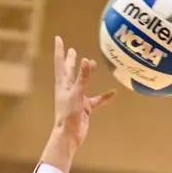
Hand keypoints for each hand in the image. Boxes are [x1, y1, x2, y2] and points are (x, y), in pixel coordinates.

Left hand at [52, 36, 114, 151]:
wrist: (69, 135)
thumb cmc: (68, 113)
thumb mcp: (76, 92)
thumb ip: (83, 77)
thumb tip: (86, 60)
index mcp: (62, 84)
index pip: (60, 63)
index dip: (60, 50)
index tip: (58, 38)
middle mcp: (68, 89)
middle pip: (69, 71)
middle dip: (70, 60)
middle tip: (72, 50)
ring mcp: (76, 98)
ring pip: (83, 83)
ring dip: (86, 74)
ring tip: (92, 63)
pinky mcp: (85, 107)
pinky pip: (97, 100)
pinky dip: (104, 96)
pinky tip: (113, 93)